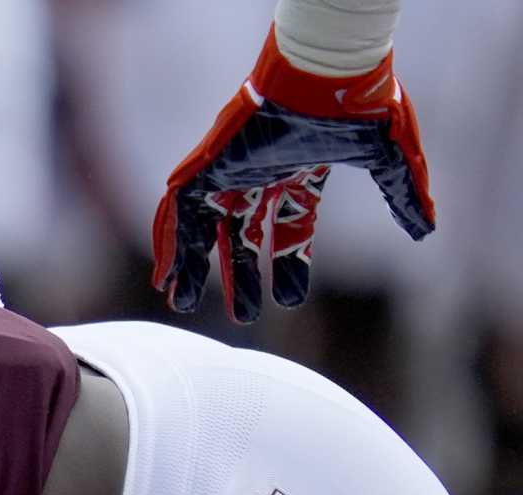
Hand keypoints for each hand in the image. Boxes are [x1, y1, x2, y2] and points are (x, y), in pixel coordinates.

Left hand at [152, 25, 432, 322]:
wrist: (325, 77)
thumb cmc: (358, 110)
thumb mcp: (390, 161)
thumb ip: (405, 196)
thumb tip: (427, 230)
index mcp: (300, 177)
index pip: (292, 232)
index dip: (291, 267)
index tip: (292, 301)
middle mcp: (261, 178)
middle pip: (245, 240)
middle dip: (242, 279)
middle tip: (244, 318)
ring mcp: (230, 173)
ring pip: (205, 231)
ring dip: (194, 268)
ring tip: (182, 305)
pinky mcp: (205, 169)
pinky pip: (177, 214)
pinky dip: (170, 244)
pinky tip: (165, 277)